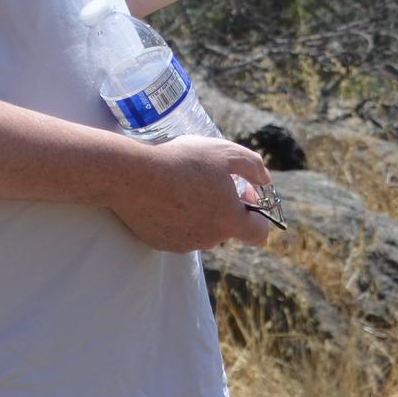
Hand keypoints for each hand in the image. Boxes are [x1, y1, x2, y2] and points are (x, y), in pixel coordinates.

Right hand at [111, 136, 276, 252]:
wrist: (133, 176)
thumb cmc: (183, 162)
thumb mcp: (225, 152)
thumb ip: (253, 166)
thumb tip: (264, 180)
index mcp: (229, 221)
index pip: (259, 234)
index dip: (260, 215)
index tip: (247, 196)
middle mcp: (209, 239)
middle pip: (227, 227)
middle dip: (225, 206)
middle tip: (211, 179)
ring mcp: (183, 244)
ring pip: (202, 229)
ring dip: (200, 210)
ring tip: (184, 183)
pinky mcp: (161, 243)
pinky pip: (177, 231)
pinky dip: (176, 216)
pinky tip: (165, 194)